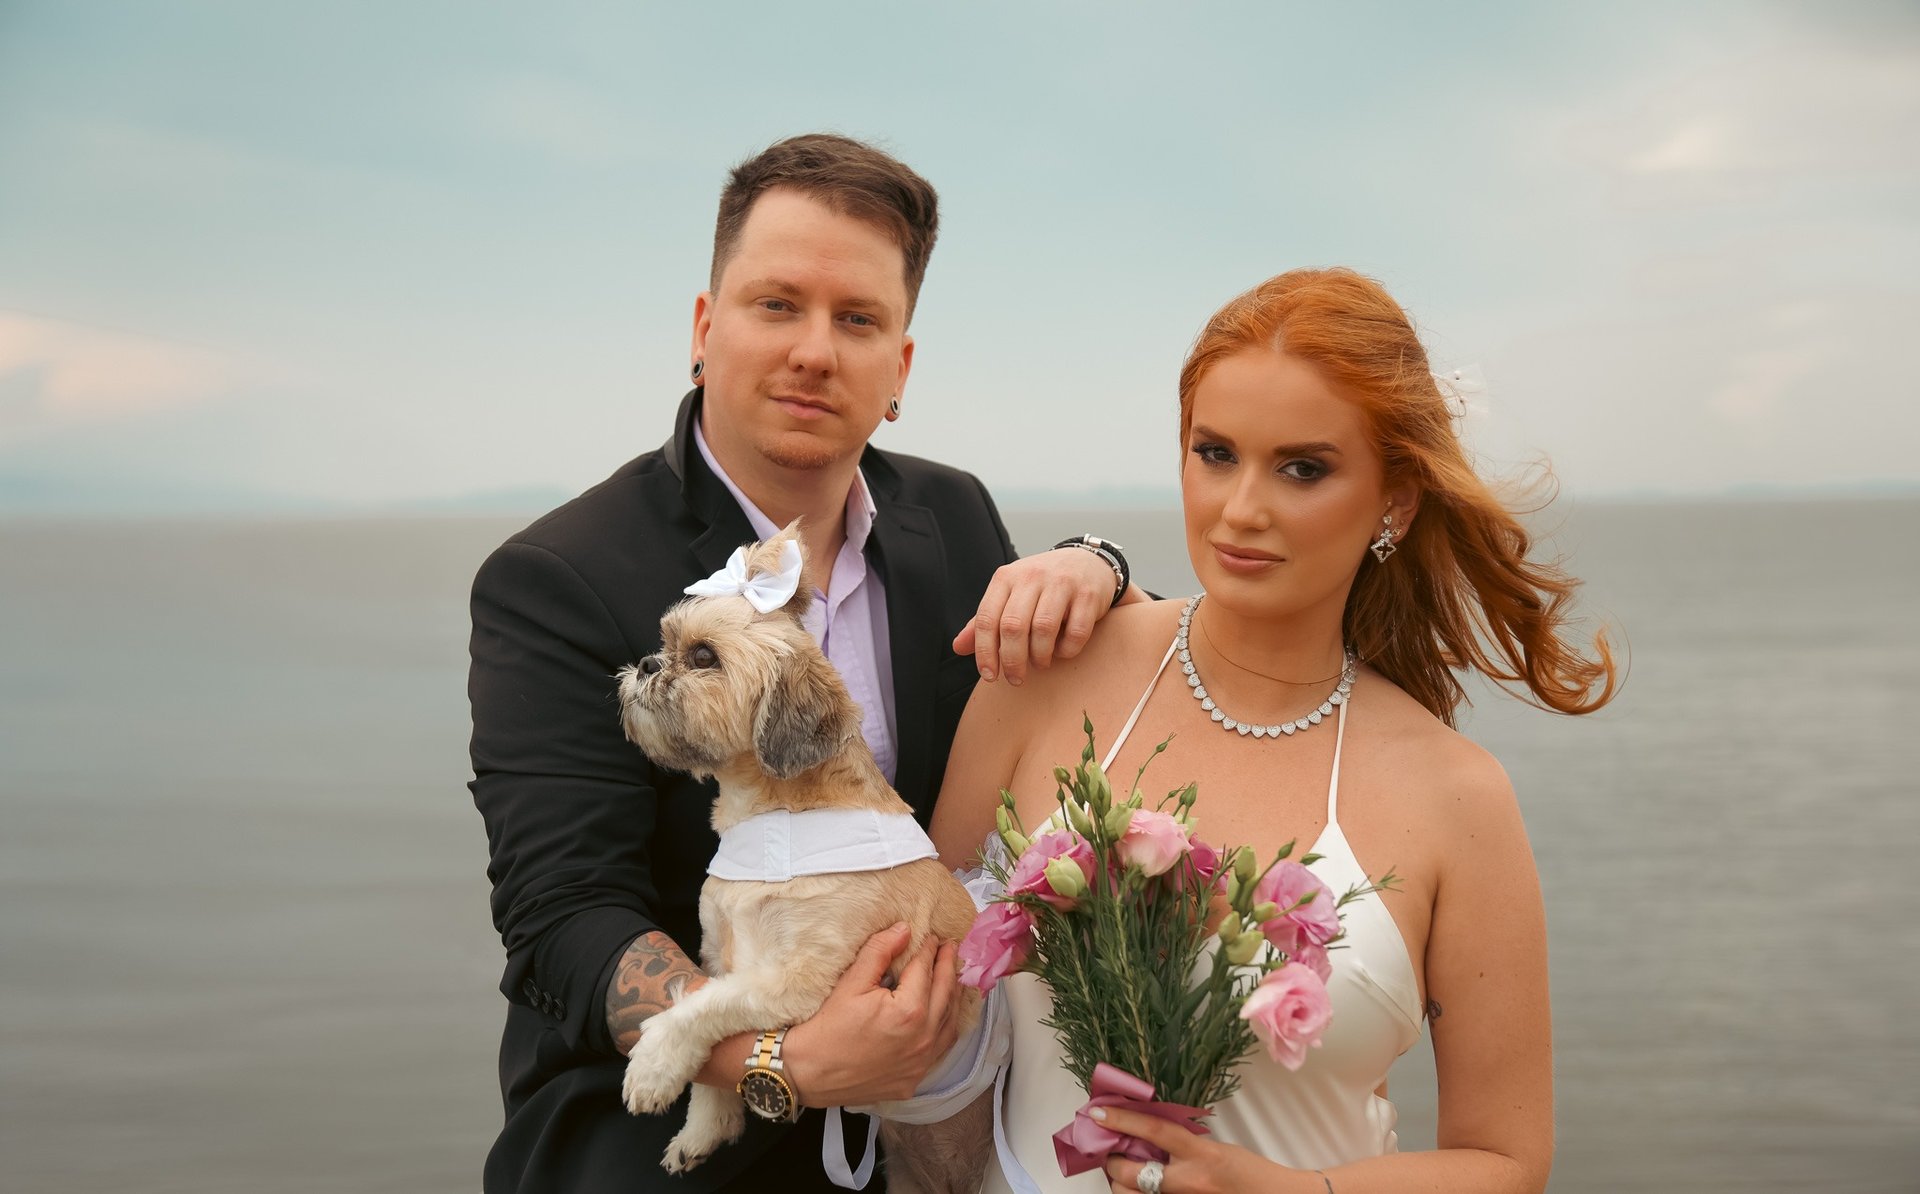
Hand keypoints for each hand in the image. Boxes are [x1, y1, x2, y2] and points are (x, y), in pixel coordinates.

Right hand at [781, 923, 962, 1105]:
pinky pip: (940, 1050)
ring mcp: (920, 1063)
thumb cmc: (827, 1029)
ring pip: (949, 1023)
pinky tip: (942, 1017)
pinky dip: (945, 1028)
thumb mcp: (851, 983)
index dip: (928, 950)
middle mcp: (922, 1039)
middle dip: (948, 967)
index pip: (925, 970)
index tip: (931, 937)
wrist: (808, 1074)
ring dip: (952, 997)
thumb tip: (904, 930)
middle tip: (950, 948)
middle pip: (945, 994)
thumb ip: (879, 952)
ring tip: (951, 977)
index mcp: (909, 1011)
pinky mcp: (914, 1080)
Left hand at [952, 548, 1117, 684]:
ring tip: (1040, 664)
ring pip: (1043, 629)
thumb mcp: (1010, 596)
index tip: (989, 675)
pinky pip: (1075, 632)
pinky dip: (1067, 650)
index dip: (984, 652)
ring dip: (1040, 656)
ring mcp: (1061, 583)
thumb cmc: (1041, 587)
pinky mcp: (1088, 594)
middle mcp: (1031, 576)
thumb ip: (986, 621)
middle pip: (1013, 626)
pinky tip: (1062, 651)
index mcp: (1005, 578)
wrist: (1087, 563)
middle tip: (1016, 678)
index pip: (986, 618)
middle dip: (1012, 660)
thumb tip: (958, 647)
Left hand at [1096, 1105, 1297, 1192]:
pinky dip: (1140, 1192)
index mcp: (1201, 1153)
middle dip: (1112, 1162)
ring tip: (1124, 1170)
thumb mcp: (1216, 1147)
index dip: (1122, 1120)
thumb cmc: (1249, 1173)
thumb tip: (1148, 1136)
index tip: (1098, 1113)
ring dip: (1122, 1182)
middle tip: (1110, 1152)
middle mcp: (1189, 1182)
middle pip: (1130, 1173)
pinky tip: (1143, 1184)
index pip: (1153, 1131)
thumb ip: (1183, 1143)